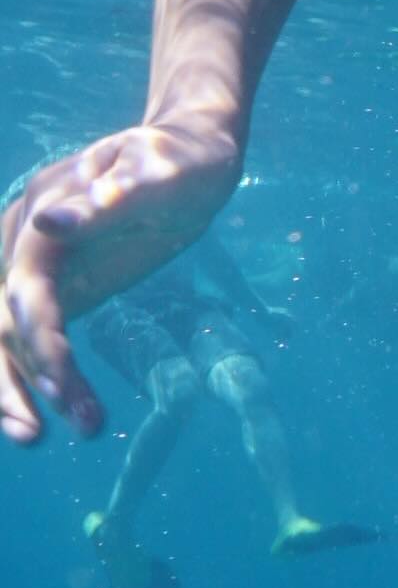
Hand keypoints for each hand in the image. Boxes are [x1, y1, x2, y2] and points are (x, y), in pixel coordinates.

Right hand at [1, 122, 240, 441]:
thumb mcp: (156, 171)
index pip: (28, 288)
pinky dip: (37, 375)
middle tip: (36, 437)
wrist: (188, 150)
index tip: (62, 387)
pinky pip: (31, 336)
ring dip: (17, 388)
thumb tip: (49, 224)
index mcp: (46, 210)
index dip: (40, 342)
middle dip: (11, 380)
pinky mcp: (58, 286)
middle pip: (0, 320)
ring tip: (47, 437)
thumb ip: (107, 200)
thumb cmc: (179, 158)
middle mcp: (28, 240)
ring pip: (6, 335)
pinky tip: (62, 413)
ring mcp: (37, 265)